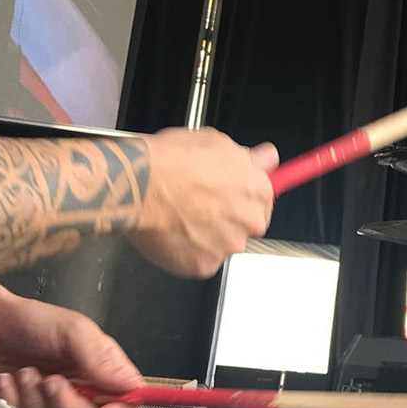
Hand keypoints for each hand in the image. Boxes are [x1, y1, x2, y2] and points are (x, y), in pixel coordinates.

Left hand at [0, 279, 140, 407]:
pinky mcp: (25, 407)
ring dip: (33, 398)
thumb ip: (102, 359)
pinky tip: (6, 381)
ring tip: (23, 372)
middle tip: (51, 381)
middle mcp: (79, 385)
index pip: (127, 398)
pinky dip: (11, 400)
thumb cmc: (26, 320)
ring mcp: (51, 399)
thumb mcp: (72, 330)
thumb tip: (130, 384)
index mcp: (100, 365)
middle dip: (66, 403)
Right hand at [127, 128, 276, 277]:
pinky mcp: (204, 265)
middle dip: (228, 217)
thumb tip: (267, 157)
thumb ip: (248, 157)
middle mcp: (249, 221)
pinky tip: (173, 232)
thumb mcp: (216, 142)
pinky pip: (199, 261)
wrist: (139, 186)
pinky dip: (187, 252)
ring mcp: (227, 246)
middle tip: (200, 205)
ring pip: (222, 244)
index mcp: (257, 190)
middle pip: (246, 225)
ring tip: (181, 216)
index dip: (244, 197)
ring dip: (208, 235)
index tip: (234, 196)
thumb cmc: (171, 162)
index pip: (264, 200)